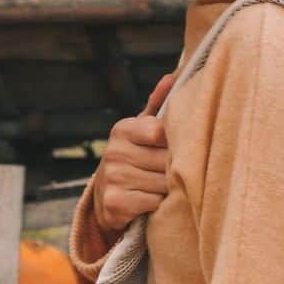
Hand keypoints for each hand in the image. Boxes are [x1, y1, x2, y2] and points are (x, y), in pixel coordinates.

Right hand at [92, 73, 176, 233]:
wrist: (108, 198)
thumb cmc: (136, 158)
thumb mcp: (144, 131)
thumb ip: (159, 106)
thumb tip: (172, 77)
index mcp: (122, 129)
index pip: (160, 132)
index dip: (175, 144)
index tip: (176, 149)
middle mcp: (114, 151)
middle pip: (165, 161)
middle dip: (175, 170)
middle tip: (173, 173)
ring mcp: (112, 177)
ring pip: (162, 184)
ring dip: (168, 189)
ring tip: (162, 188)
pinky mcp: (114, 203)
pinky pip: (153, 203)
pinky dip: (158, 206)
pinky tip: (152, 202)